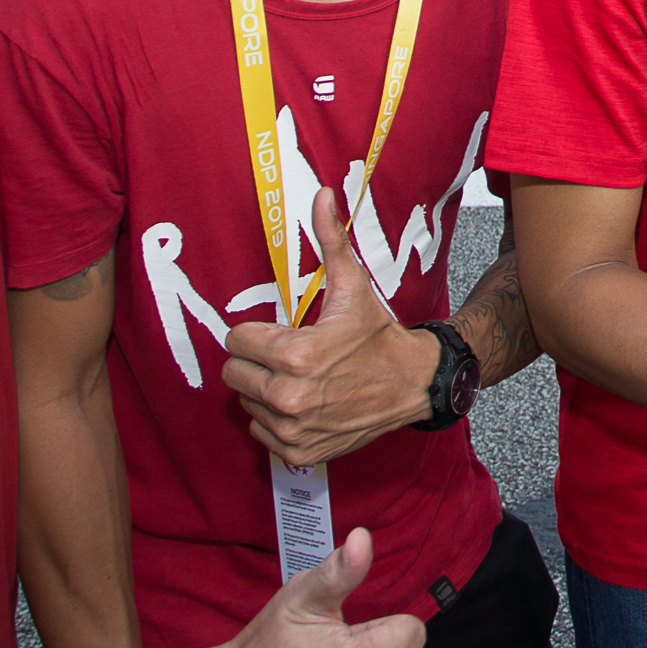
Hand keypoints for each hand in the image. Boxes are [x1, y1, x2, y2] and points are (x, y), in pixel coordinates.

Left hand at [222, 190, 432, 468]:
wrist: (413, 385)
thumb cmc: (378, 336)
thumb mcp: (352, 286)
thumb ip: (330, 240)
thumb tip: (321, 195)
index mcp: (295, 355)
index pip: (235, 341)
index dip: (256, 332)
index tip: (280, 332)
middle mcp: (289, 397)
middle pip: (233, 374)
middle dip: (255, 361)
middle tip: (285, 355)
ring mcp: (293, 429)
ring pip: (246, 403)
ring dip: (264, 390)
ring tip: (298, 378)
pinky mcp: (298, 452)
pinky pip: (261, 432)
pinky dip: (276, 420)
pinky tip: (303, 403)